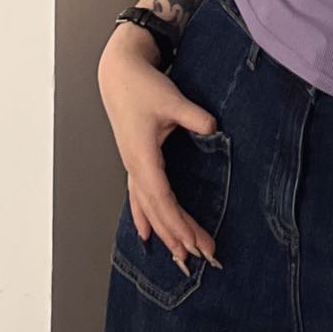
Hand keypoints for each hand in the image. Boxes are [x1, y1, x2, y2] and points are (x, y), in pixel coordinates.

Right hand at [98, 25, 224, 275]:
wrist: (119, 74)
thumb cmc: (143, 86)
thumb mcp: (171, 98)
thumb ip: (193, 115)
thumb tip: (213, 127)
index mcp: (143, 157)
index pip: (163, 199)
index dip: (179, 222)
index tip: (196, 242)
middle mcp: (135, 168)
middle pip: (157, 210)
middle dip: (178, 235)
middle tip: (201, 256)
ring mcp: (133, 167)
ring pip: (148, 208)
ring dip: (164, 231)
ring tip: (180, 256)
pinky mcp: (135, 162)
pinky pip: (139, 198)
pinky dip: (145, 217)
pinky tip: (147, 234)